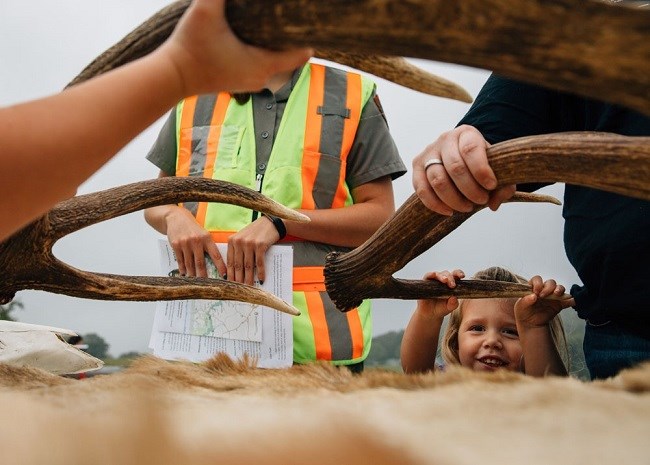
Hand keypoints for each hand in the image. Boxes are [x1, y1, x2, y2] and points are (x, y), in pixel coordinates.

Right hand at [163, 0, 312, 95]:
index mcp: (263, 64)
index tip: (305, 17)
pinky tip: (259, 34)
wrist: (171, 76)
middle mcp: (262, 77)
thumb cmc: (189, 46)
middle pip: (291, 55)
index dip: (305, 34)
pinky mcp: (242, 81)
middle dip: (291, 35)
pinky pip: (265, 65)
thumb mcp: (205, 10)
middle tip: (290, 13)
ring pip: (278, 61)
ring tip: (275, 21)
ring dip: (277, 43)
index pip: (301, 52)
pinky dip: (265, 51)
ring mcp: (253, 82)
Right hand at [165, 207, 225, 277]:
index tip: (224, 275)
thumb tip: (214, 263)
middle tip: (207, 285)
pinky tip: (185, 274)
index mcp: (207, 238)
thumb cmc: (193, 228)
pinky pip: (180, 261)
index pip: (215, 254)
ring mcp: (185, 243)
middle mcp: (196, 241)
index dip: (220, 266)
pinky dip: (183, 269)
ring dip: (192, 275)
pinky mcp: (176, 245)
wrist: (176, 218)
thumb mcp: (203, 234)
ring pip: (190, 264)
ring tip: (195, 283)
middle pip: (200, 263)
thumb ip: (208, 246)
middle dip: (204, 276)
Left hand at [226, 216, 280, 284]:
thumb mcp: (243, 238)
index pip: (229, 261)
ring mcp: (249, 243)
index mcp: (232, 240)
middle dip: (238, 279)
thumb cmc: (256, 232)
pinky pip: (259, 262)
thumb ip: (237, 250)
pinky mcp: (260, 245)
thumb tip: (236, 270)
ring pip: (248, 265)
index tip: (230, 284)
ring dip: (249, 278)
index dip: (230, 274)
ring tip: (249, 287)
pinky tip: (261, 279)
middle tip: (239, 290)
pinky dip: (260, 272)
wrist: (270, 223)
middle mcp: (239, 241)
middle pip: (238, 265)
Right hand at [412, 125, 514, 214]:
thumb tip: (494, 204)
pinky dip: (435, 204)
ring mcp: (428, 153)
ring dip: (454, 199)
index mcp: (467, 134)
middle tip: (481, 201)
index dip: (481, 170)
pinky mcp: (417, 168)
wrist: (459, 157)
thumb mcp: (496, 169)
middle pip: (455, 167)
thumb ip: (503, 186)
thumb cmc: (479, 164)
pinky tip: (449, 211)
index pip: (470, 149)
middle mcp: (445, 139)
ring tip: (466, 208)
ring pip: (438, 180)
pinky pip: (422, 190)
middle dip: (470, 189)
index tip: (491, 186)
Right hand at [415, 269, 464, 319]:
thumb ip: (453, 304)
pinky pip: (428, 276)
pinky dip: (431, 274)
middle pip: (447, 274)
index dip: (459, 273)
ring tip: (445, 280)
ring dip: (442, 276)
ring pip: (438, 274)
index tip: (462, 276)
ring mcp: (433, 281)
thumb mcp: (449, 308)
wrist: (429, 315)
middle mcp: (442, 281)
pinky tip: (433, 275)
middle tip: (452, 285)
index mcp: (451, 285)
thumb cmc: (441, 309)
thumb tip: (454, 298)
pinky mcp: (425, 283)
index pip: (456, 276)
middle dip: (450, 278)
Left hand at [514, 276, 574, 328]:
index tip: (536, 291)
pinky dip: (570, 300)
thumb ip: (525, 301)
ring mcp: (552, 296)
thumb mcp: (520, 307)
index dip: (538, 283)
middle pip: (550, 283)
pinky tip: (572, 301)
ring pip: (559, 288)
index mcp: (534, 287)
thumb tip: (533, 296)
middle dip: (548, 287)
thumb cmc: (523, 312)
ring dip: (560, 290)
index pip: (537, 279)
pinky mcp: (559, 304)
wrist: (530, 323)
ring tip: (557, 294)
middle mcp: (544, 289)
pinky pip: (567, 301)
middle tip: (543, 296)